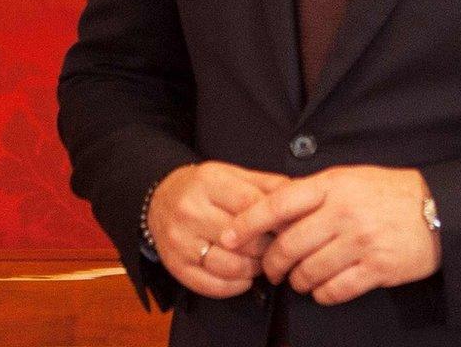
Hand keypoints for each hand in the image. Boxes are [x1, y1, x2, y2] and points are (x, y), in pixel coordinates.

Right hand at [146, 163, 288, 298]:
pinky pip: (214, 285)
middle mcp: (190, 212)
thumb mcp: (231, 175)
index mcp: (207, 183)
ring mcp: (181, 242)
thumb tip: (302, 195)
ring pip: (231, 266)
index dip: (277, 221)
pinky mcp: (177, 266)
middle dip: (268, 247)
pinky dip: (236, 285)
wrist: (158, 200)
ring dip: (254, 269)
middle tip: (277, 248)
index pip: (251, 206)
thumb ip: (267, 184)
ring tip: (259, 261)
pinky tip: (243, 275)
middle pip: (244, 239)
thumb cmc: (201, 189)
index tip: (294, 229)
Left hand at [219, 166, 439, 305]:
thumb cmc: (388, 193)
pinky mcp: (378, 268)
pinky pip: (336, 289)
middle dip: (272, 263)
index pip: (277, 204)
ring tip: (297, 280)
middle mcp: (343, 212)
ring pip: (309, 270)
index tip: (228, 237)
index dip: (247, 223)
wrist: (439, 210)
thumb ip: (313, 192)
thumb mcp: (348, 178)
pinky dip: (322, 294)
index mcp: (331, 185)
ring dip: (297, 281)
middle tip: (269, 269)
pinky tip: (321, 290)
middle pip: (288, 244)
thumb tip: (272, 211)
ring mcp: (361, 241)